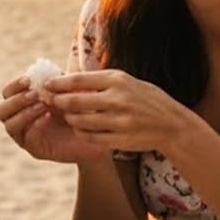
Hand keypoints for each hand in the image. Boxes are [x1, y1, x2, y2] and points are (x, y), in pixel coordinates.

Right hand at [0, 77, 105, 163]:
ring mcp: (26, 136)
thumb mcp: (67, 90)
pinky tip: (48, 117)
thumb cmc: (80, 107)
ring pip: (9, 125)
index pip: (7, 93)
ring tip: (43, 105)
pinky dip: (35, 125)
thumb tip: (38, 73)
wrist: (96, 132)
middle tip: (35, 94)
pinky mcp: (36, 149)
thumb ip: (52, 81)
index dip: (14, 86)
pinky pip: (26, 138)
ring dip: (24, 113)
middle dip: (16, 101)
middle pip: (0, 111)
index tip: (28, 79)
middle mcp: (20, 120)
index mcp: (23, 103)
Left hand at [45, 69, 184, 154]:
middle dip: (59, 102)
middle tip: (51, 101)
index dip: (59, 83)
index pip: (79, 80)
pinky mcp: (120, 139)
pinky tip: (79, 128)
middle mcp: (118, 100)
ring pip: (80, 121)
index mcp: (119, 81)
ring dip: (69, 118)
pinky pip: (90, 137)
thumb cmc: (146, 99)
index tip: (47, 84)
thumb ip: (102, 82)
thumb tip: (70, 80)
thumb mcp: (128, 82)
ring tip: (67, 115)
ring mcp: (119, 121)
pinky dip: (81, 132)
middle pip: (75, 101)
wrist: (172, 124)